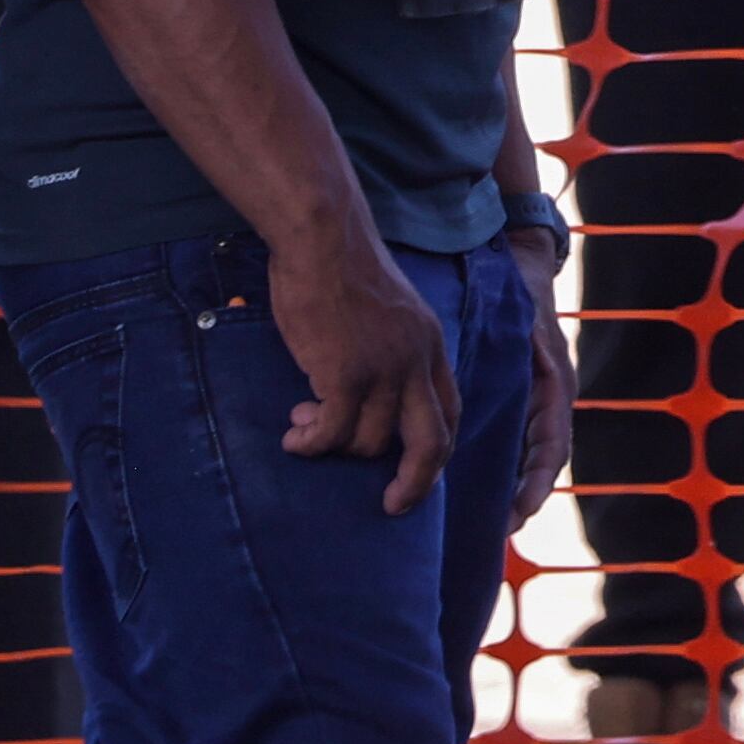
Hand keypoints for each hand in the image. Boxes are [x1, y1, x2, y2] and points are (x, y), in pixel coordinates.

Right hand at [271, 225, 461, 516]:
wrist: (324, 238)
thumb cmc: (343, 271)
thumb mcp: (387, 314)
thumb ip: (391, 352)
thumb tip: (369, 398)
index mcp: (431, 346)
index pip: (450, 410)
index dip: (437, 449)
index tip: (416, 473)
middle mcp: (417, 362)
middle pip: (432, 441)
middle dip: (416, 483)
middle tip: (391, 505)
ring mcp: (385, 369)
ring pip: (368, 442)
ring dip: (333, 447)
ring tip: (304, 428)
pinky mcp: (347, 373)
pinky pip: (331, 432)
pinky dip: (311, 443)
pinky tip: (293, 437)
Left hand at [503, 225, 572, 520]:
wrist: (521, 263)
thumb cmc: (518, 292)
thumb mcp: (517, 324)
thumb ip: (508, 358)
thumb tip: (479, 398)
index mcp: (554, 390)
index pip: (551, 449)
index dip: (534, 485)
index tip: (519, 514)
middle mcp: (547, 402)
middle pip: (538, 462)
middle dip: (520, 499)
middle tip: (496, 534)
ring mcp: (533, 403)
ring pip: (523, 456)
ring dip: (507, 489)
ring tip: (482, 525)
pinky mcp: (516, 400)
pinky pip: (509, 442)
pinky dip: (497, 469)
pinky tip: (467, 487)